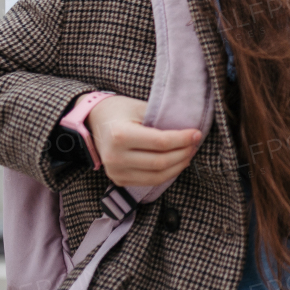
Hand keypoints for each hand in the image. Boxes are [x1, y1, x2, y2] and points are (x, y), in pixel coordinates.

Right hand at [86, 95, 201, 186]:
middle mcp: (116, 157)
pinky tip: (176, 163)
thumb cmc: (119, 110)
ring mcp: (115, 172)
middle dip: (183, 153)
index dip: (183, 139)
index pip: (161, 142)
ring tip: (189, 153)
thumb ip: (162, 119)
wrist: (93, 121)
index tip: (196, 133)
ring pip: (157, 176)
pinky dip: (166, 174)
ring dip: (178, 166)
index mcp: (120, 136)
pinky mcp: (118, 180)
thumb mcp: (139, 107)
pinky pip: (149, 181)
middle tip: (195, 143)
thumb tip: (189, 130)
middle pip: (160, 162)